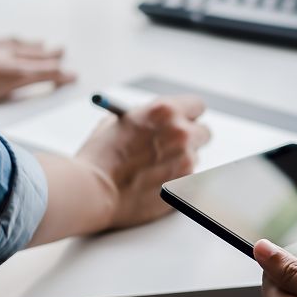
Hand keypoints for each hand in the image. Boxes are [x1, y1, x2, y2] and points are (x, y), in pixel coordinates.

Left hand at [0, 38, 75, 105]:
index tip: (73, 75)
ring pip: (17, 45)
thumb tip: (46, 80)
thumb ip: (25, 86)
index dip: (58, 74)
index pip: (43, 70)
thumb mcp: (2, 93)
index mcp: (14, 68)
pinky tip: (8, 41)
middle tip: (62, 51)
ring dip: (31, 45)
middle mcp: (5, 54)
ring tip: (41, 44)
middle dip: (49, 54)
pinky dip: (9, 41)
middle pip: (33, 54)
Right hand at [75, 96, 211, 229]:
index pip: (196, 105)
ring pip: (194, 158)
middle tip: (174, 147)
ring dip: (180, 162)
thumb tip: (159, 121)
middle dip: (190, 139)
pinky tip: (153, 184)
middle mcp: (181, 133)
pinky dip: (175, 181)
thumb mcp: (119, 123)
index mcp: (165, 111)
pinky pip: (188, 179)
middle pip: (203, 132)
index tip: (184, 122)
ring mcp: (186, 160)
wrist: (93, 191)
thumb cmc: (100, 157)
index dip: (189, 115)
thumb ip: (145, 118)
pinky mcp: (186, 185)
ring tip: (152, 171)